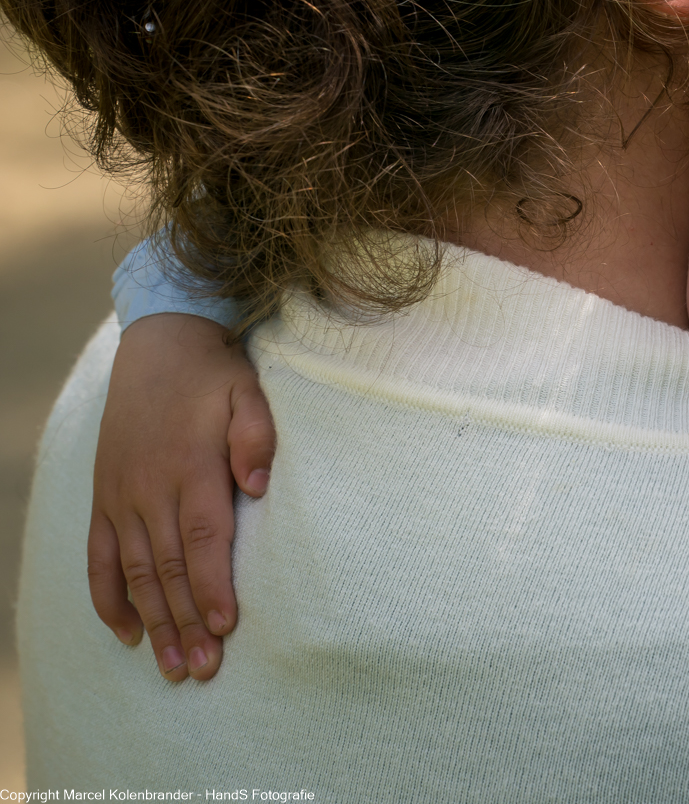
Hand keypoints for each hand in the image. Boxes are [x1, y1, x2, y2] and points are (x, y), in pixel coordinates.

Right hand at [88, 313, 275, 680]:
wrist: (159, 346)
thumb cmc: (214, 376)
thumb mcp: (248, 393)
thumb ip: (256, 437)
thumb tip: (261, 486)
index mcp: (190, 467)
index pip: (202, 538)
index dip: (211, 585)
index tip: (225, 626)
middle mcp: (149, 487)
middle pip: (167, 567)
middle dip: (185, 622)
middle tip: (201, 670)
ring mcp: (121, 496)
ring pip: (135, 571)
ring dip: (154, 622)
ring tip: (171, 668)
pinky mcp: (104, 498)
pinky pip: (99, 557)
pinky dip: (110, 597)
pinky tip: (127, 633)